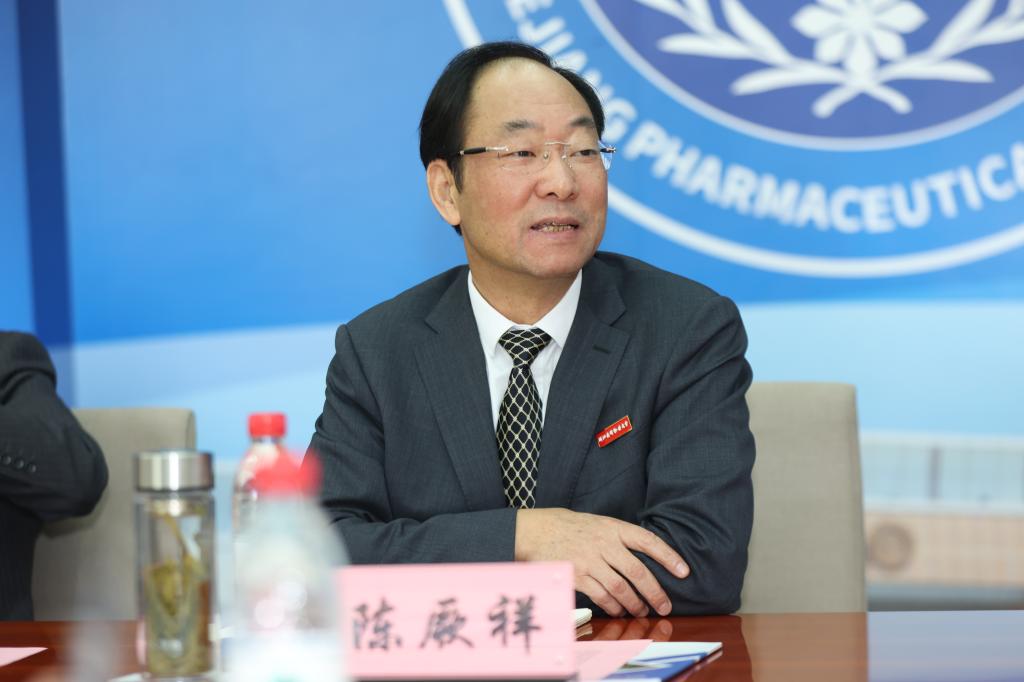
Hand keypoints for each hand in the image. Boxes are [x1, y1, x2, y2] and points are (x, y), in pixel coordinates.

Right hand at [514, 508, 688, 616]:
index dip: (668, 556)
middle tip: (665, 606)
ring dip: (635, 604)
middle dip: (656, 592)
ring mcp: (590, 561)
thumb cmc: (569, 527)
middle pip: (638, 572)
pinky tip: (620, 611)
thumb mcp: (598, 522)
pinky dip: (614, 607)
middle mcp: (604, 544)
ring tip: (642, 611)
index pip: (648, 540)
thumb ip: (618, 537)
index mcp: (612, 527)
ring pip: (622, 589)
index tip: (684, 571)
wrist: (536, 531)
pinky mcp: (578, 576)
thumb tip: (644, 555)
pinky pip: (602, 597)